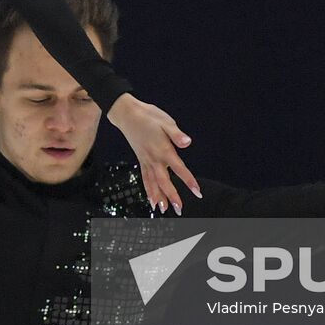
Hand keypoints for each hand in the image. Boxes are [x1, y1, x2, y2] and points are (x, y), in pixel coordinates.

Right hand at [106, 93, 200, 213]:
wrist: (127, 114)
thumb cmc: (148, 116)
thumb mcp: (166, 121)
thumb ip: (176, 134)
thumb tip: (187, 142)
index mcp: (163, 150)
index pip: (179, 168)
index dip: (189, 181)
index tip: (197, 192)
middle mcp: (154, 158)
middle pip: (164, 181)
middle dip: (172, 196)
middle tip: (179, 209)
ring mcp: (146, 161)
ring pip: (152, 183)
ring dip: (159, 197)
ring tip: (164, 210)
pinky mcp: (141, 160)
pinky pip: (144, 178)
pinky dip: (148, 190)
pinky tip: (151, 200)